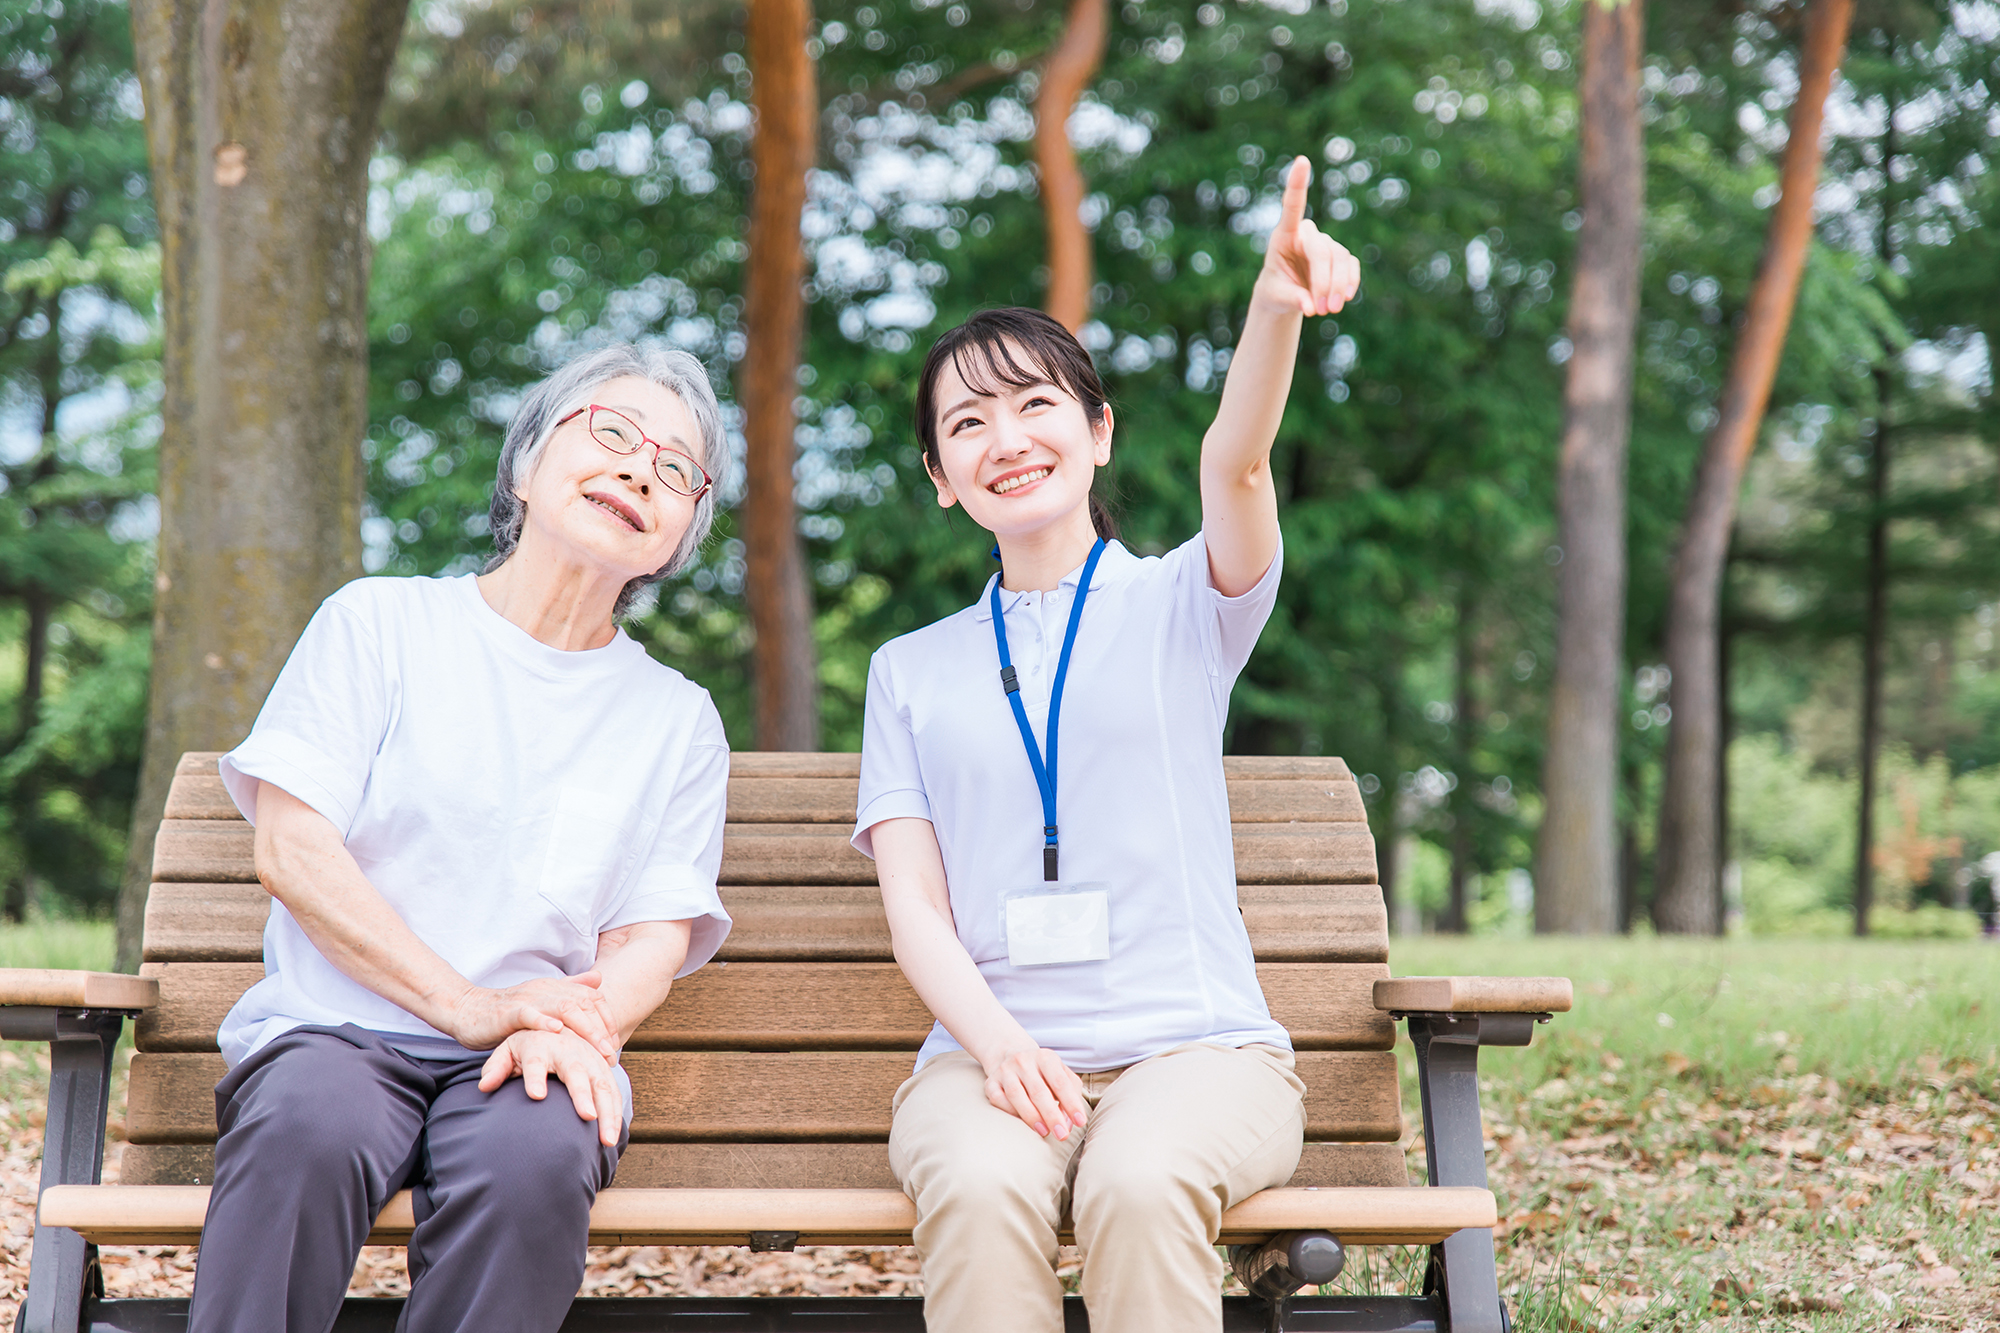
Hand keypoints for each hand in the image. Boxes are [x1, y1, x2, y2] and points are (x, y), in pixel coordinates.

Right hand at [442, 972, 620, 1058]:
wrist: (467, 1011)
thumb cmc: (507, 1014)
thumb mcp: (541, 1002)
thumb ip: (570, 989)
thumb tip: (599, 980)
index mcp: (555, 989)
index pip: (591, 998)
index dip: (606, 1019)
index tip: (614, 1043)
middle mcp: (545, 990)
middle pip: (582, 1004)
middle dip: (600, 1028)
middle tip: (610, 1053)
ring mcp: (527, 999)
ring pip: (563, 1007)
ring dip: (584, 1027)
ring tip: (596, 1047)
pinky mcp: (508, 1011)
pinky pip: (529, 1013)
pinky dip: (544, 1021)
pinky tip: (557, 1031)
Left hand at [479, 1029, 624, 1146]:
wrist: (558, 1024)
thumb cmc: (528, 1046)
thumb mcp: (507, 1050)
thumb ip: (496, 1068)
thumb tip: (484, 1086)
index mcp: (539, 1044)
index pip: (535, 1062)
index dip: (535, 1077)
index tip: (536, 1096)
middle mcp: (568, 1050)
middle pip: (576, 1072)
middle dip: (583, 1094)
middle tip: (588, 1117)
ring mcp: (590, 1059)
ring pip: (603, 1083)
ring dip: (607, 1112)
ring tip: (607, 1141)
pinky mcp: (604, 1069)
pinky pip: (614, 1092)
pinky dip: (616, 1114)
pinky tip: (613, 1137)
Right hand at [981, 1045, 1088, 1139]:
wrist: (1009, 1054)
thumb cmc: (1042, 1071)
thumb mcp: (1061, 1074)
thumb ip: (1070, 1094)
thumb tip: (1069, 1121)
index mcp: (1045, 1057)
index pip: (1060, 1082)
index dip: (1071, 1103)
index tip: (1081, 1122)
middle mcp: (1023, 1061)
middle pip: (1038, 1091)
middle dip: (1052, 1116)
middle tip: (1062, 1135)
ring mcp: (1005, 1071)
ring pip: (1016, 1095)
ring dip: (1031, 1116)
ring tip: (1044, 1132)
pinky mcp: (991, 1082)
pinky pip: (998, 1100)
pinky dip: (1010, 1113)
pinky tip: (1022, 1122)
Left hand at [1257, 156, 1360, 317]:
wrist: (1287, 295)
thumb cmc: (1275, 290)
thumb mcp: (1275, 297)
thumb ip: (1290, 299)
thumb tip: (1309, 306)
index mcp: (1284, 235)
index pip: (1292, 206)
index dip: (1297, 184)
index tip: (1301, 160)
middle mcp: (1307, 234)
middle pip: (1322, 251)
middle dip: (1324, 282)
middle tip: (1320, 311)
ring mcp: (1326, 245)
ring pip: (1340, 259)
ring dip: (1337, 287)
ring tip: (1328, 311)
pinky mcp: (1340, 257)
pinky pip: (1351, 266)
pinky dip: (1349, 283)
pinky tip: (1345, 297)